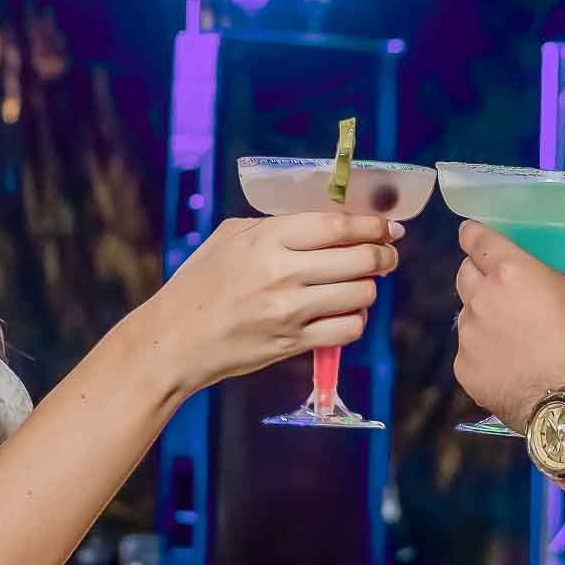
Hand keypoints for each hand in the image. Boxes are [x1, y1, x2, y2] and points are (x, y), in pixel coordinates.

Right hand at [146, 211, 401, 391]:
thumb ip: (277, 224)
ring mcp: (291, 311)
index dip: (373, 224)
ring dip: (369, 288)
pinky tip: (345, 312)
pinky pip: (348, 330)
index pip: (338, 226)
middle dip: (384, 255)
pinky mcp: (293, 343)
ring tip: (361, 284)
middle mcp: (284, 273)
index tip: (390, 225)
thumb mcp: (231, 237)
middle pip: (361, 259)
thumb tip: (328, 220)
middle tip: (387, 255)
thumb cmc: (199, 283)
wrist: (175, 339)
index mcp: (267, 239)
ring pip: (361, 294)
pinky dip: (356, 320)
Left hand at [453, 222, 564, 431]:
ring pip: (467, 314)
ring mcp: (469, 338)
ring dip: (484, 314)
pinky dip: (485, 350)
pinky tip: (512, 362)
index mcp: (509, 272)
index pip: (475, 239)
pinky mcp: (466, 372)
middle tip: (505, 284)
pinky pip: (469, 351)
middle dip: (479, 272)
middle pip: (465, 274)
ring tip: (515, 331)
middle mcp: (480, 300)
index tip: (474, 233)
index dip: (473, 233)